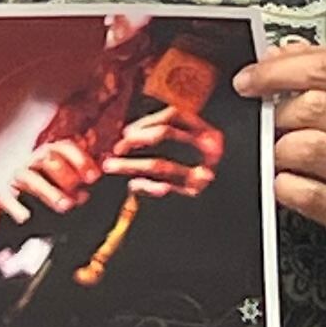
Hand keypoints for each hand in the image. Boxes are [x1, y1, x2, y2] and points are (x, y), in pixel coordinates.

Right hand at [6, 135, 103, 218]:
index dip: (80, 159)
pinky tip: (26, 217)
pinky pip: (5, 198)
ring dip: (49, 191)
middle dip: (66, 173)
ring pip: (29, 177)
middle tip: (80, 191)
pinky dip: (16, 208)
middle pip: (47, 157)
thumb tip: (96, 189)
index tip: (93, 177)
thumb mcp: (61, 195)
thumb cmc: (37, 206)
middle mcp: (30, 165)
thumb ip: (78, 189)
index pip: (63, 147)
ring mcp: (13, 180)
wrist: (3, 221)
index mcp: (47, 160)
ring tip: (64, 206)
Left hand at [97, 107, 222, 199]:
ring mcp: (203, 173)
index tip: (127, 131)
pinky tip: (133, 185)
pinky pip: (161, 187)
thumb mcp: (189, 149)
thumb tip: (127, 133)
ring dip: (129, 164)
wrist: (215, 211)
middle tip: (117, 147)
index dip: (147, 121)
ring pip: (159, 163)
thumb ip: (165, 136)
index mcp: (209, 132)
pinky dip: (144, 186)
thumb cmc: (193, 175)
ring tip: (111, 166)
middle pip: (166, 134)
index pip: (175, 115)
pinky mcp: (192, 195)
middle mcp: (210, 149)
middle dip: (136, 139)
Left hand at [244, 47, 325, 268]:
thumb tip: (280, 55)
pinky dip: (285, 185)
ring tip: (284, 152)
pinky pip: (304, 192)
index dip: (277, 70)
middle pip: (313, 106)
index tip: (250, 79)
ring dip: (280, 149)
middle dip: (277, 112)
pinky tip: (291, 181)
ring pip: (305, 148)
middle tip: (271, 122)